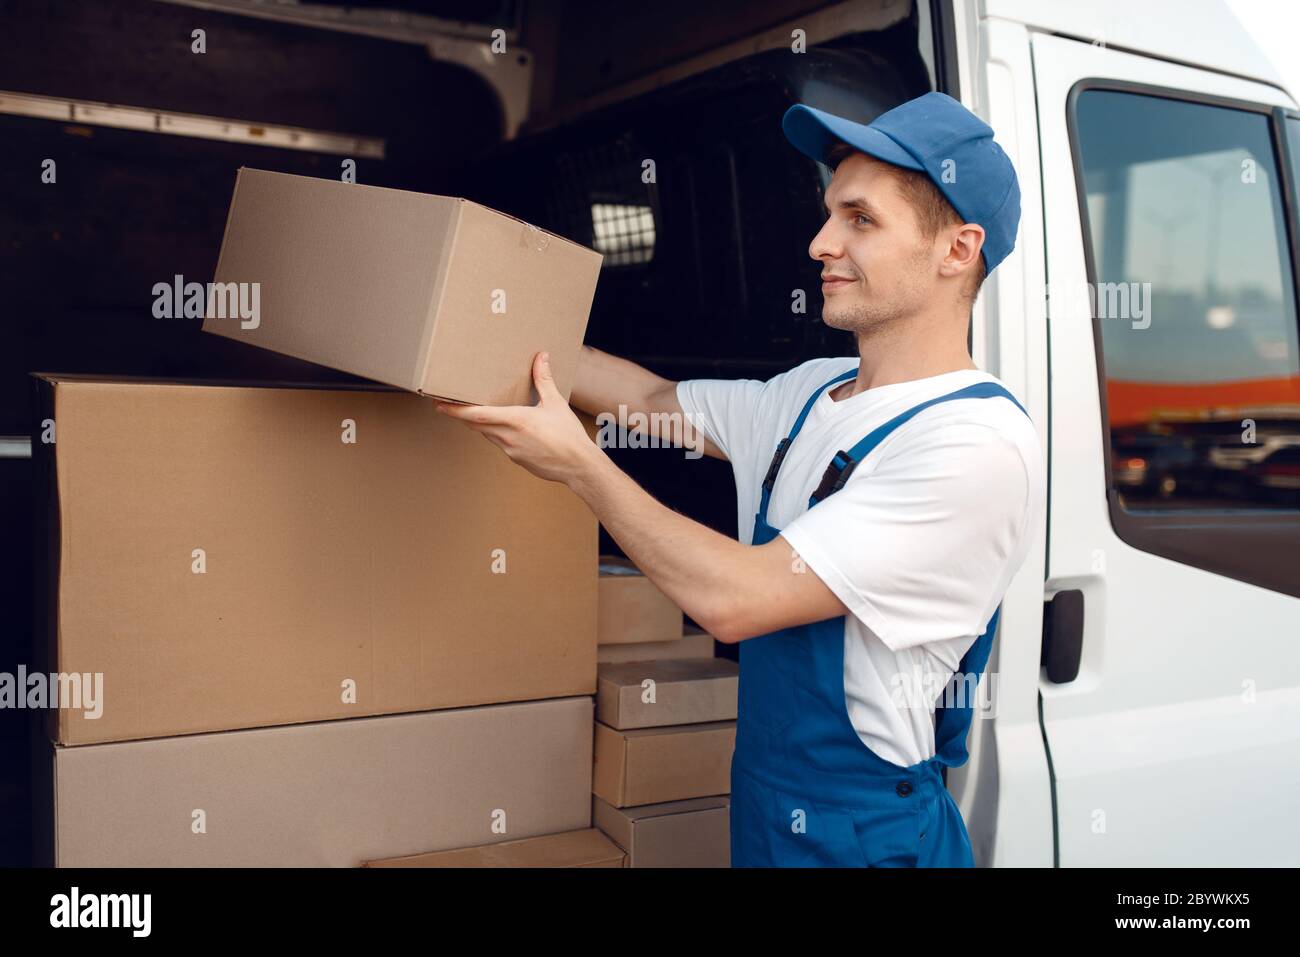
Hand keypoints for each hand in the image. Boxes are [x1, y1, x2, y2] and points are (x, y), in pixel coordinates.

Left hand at [433, 351, 601, 485]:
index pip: (476, 415)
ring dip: (479, 423)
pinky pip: (500, 443)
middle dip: (461, 415)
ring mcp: (510, 451)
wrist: (578, 467)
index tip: (439, 404)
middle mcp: (507, 437)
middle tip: (447, 403)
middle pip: (476, 425)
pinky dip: (497, 433)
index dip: (455, 410)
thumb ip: (544, 380)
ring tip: (475, 411)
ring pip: (487, 434)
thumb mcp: (556, 404)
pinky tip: (506, 427)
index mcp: (515, 421)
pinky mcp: (516, 459)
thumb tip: (541, 357)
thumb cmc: (568, 436)